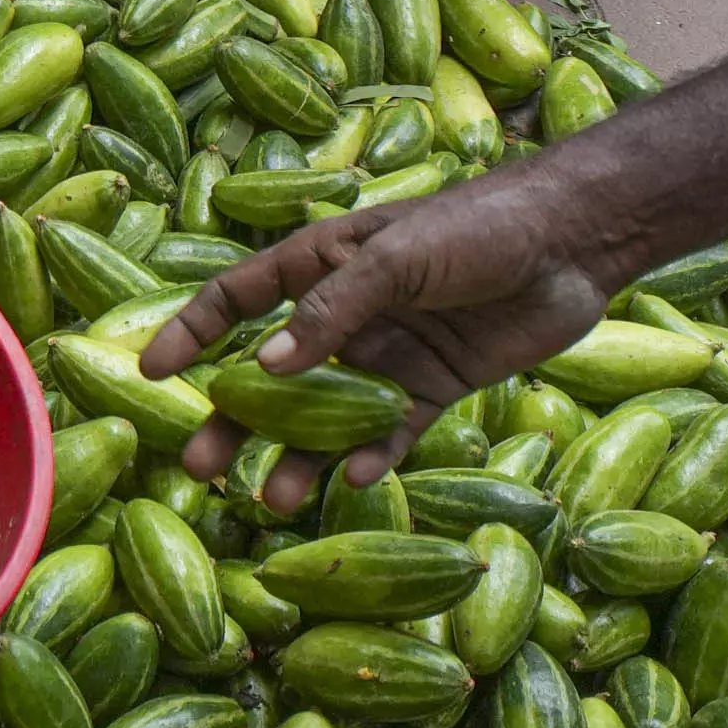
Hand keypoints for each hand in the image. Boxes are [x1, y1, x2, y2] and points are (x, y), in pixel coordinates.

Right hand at [139, 155, 652, 509]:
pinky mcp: (435, 387)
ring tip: (272, 499)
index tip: (152, 373)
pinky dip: (369, 456)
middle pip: (273, 375)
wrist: (574, 243)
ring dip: (297, 454)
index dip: (193, 332)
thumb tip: (265, 370)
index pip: (237, 298)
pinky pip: (389, 431)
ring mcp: (389, 354)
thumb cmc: (477, 228)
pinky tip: (350, 479)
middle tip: (201, 468)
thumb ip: (333, 313)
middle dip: (235, 420)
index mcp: (322, 264)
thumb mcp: (397, 258)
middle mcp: (347, 314)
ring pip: (327, 416)